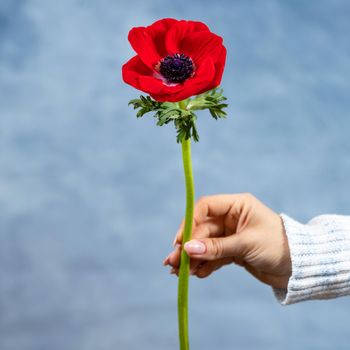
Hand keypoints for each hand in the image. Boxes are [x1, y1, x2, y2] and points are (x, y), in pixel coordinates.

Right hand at [163, 193, 291, 288]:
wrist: (299, 267)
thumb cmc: (278, 246)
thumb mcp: (246, 244)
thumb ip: (216, 247)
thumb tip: (187, 248)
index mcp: (237, 205)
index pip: (205, 207)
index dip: (189, 222)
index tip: (179, 241)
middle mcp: (231, 217)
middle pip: (202, 229)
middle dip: (188, 246)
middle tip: (173, 263)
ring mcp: (231, 234)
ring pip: (206, 244)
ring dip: (193, 258)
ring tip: (181, 273)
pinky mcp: (233, 250)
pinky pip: (214, 256)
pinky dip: (205, 265)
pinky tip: (198, 275)